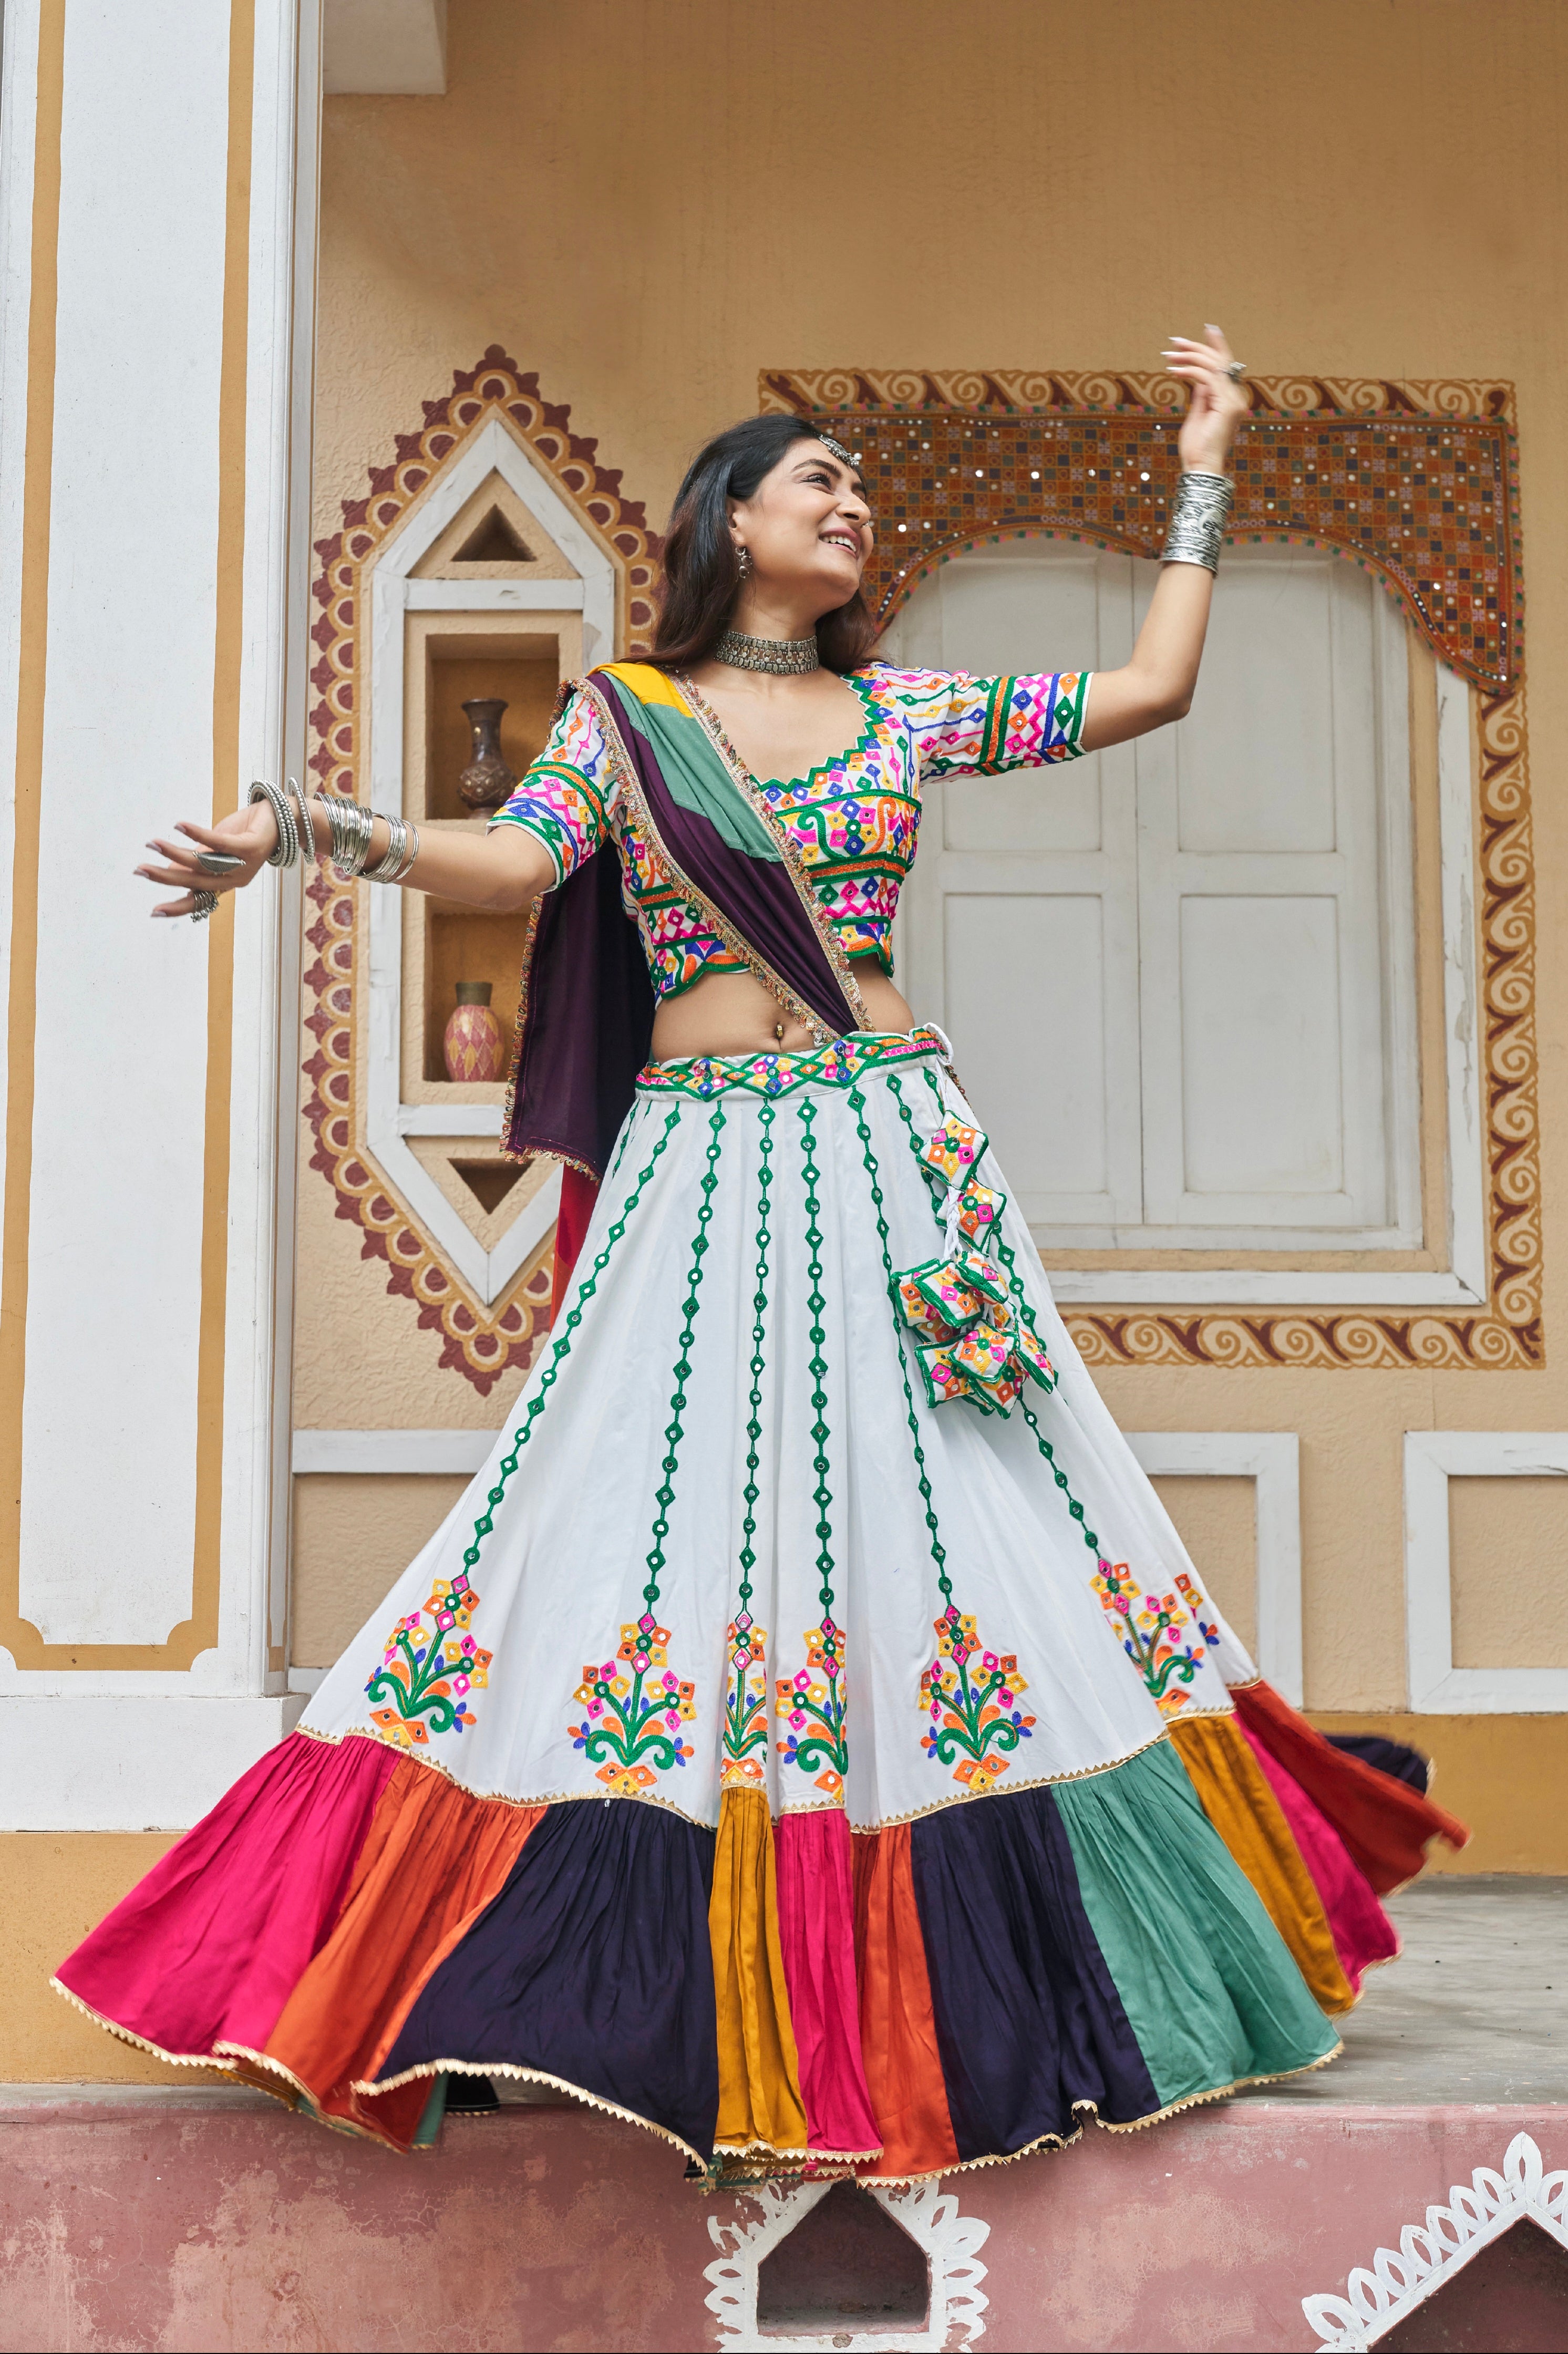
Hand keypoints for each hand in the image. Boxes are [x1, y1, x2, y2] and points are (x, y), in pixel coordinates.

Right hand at [136, 800, 277, 918]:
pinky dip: (197, 834)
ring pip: (203, 863)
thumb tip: (170, 868)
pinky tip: (178, 826)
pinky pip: (219, 843)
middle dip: (166, 877)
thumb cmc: (246, 833)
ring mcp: (244, 865)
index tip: (154, 912)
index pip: (199, 900)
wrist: (283, 819)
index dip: (178, 907)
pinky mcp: (249, 847)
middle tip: (140, 870)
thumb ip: (199, 860)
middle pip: (196, 882)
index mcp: (227, 883)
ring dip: (175, 852)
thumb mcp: (218, 849)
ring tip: (153, 843)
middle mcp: (235, 879)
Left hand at [1163, 324, 1247, 477]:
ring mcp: (1233, 401)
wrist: (1200, 467)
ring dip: (1189, 356)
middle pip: (1219, 361)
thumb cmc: (1196, 448)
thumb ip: (1201, 396)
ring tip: (1169, 354)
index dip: (1216, 346)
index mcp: (1230, 399)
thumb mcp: (1197, 415)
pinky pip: (1207, 377)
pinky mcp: (1226, 405)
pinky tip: (1174, 370)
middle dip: (1196, 347)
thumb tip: (1197, 379)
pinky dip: (1190, 370)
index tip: (1207, 329)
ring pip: (1213, 365)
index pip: (1225, 366)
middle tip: (1174, 341)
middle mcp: (1236, 397)